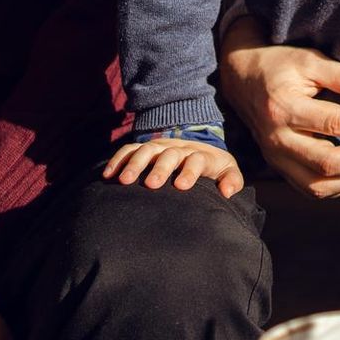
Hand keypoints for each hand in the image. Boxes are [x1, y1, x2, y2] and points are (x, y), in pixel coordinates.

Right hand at [103, 139, 244, 194]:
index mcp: (200, 155)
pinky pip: (129, 150)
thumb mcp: (228, 171)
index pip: (196, 160)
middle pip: (169, 154)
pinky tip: (108, 175)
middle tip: (151, 185)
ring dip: (135, 164)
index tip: (182, 186)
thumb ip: (232, 181)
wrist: (199, 147)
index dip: (189, 172)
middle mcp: (179, 148)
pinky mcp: (146, 148)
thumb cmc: (214, 168)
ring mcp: (160, 146)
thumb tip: (227, 192)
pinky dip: (118, 160)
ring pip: (146, 150)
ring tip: (124, 181)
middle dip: (160, 168)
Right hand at [217, 15, 339, 199]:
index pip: (337, 123)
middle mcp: (278, 139)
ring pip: (318, 185)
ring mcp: (275, 158)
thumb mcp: (310, 60)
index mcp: (285, 108)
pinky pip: (309, 190)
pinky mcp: (277, 167)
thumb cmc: (279, 65)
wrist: (241, 78)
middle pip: (328, 163)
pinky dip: (337, 186)